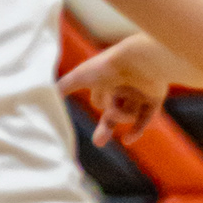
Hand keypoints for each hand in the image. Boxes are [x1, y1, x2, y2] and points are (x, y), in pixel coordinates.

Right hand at [58, 34, 169, 148]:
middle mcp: (123, 86)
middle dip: (104, 128)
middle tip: (98, 142)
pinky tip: (127, 140)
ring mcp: (140, 92)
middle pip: (112, 113)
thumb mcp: (81, 76)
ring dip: (121, 115)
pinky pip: (146, 118)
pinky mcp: (155, 96)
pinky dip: (137, 129)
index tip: (99, 103)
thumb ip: (64, 86)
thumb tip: (47, 94)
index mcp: (107, 79)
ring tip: (118, 108)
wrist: (139, 60)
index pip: (99, 100)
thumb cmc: (108, 66)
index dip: (99, 102)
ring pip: (128, 115)